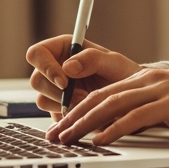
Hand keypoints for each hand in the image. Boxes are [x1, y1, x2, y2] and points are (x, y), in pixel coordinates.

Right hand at [26, 35, 141, 117]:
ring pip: (42, 100)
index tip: (64, 81)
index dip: (45, 67)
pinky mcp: (59, 109)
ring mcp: (55, 90)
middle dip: (57, 92)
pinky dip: (68, 118)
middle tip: (82, 97)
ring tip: (88, 103)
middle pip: (36, 80)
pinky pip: (53, 116)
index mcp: (63, 49)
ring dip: (64, 106)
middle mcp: (55, 68)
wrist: (132, 98)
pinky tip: (85, 113)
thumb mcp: (113, 62)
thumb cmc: (124, 74)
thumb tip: (68, 66)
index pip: (37, 54)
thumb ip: (92, 59)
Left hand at [45, 67, 168, 145]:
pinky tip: (100, 139)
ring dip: (85, 123)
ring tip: (68, 138)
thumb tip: (126, 131)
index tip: (60, 126)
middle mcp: (146, 80)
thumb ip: (148, 112)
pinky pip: (135, 116)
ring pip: (111, 105)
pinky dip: (114, 128)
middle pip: (99, 97)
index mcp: (144, 79)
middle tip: (54, 135)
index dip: (77, 109)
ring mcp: (158, 89)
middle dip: (72, 117)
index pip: (101, 93)